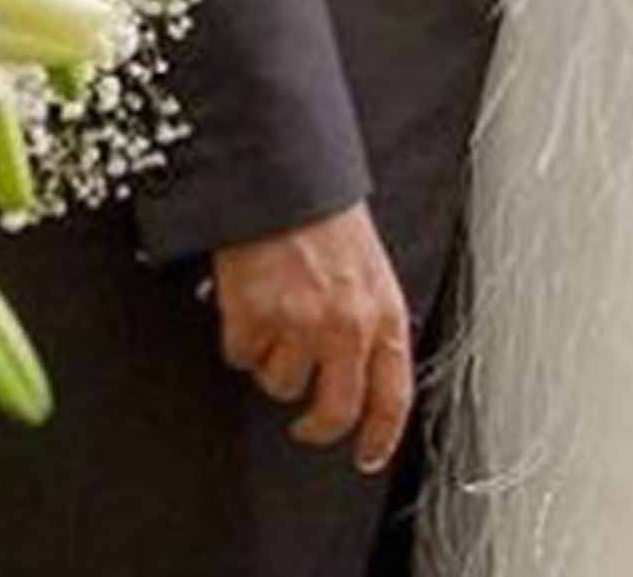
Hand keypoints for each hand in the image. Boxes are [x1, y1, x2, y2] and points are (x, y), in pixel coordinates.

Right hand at [209, 202, 413, 473]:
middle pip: (334, 411)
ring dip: (273, 362)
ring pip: (281, 385)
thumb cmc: (325, 217)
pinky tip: (248, 304)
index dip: (380, 435)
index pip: (392, 395)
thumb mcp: (370, 269)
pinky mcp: (254, 318)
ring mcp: (299, 325)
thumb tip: (360, 372)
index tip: (367, 454)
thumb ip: (369, 321)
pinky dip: (240, 338)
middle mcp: (346, 326)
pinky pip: (241, 357)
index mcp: (383, 312)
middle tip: (305, 424)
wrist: (282, 178)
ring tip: (274, 319)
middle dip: (317, 426)